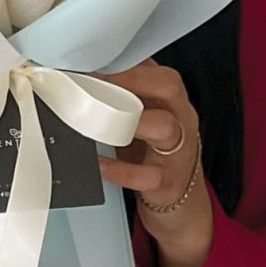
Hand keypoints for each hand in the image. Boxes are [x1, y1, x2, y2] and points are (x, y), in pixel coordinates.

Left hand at [95, 59, 212, 266]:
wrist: (182, 205)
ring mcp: (178, 151)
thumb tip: (84, 76)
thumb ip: (127, 98)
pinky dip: (119, 169)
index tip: (94, 61)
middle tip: (96, 82)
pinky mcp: (167, 182)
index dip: (127, 63)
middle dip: (131, 79)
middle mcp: (181, 119)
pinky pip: (146, 175)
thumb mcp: (147, 120)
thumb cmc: (155, 154)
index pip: (157, 68)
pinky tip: (98, 163)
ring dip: (128, 120)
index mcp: (174, 101)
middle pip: (169, 86)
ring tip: (97, 120)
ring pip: (164, 127)